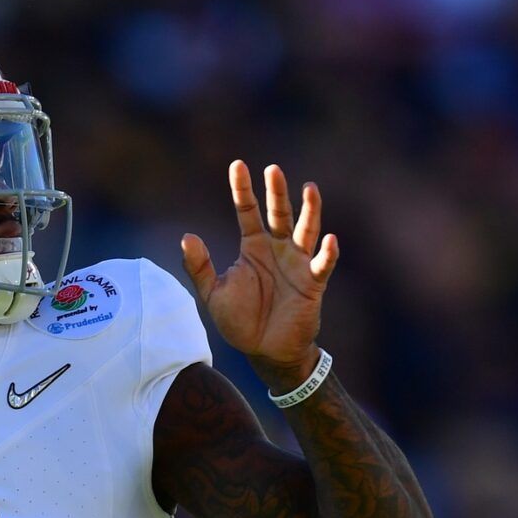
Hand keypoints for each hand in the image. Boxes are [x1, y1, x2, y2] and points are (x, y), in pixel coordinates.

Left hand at [180, 161, 338, 388]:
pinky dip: (327, 253)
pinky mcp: (313, 283)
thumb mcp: (213, 294)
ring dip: (310, 210)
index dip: (242, 190)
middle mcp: (278, 249)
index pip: (247, 212)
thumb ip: (199, 267)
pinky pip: (322, 264)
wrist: (265, 351)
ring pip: (306, 230)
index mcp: (253, 248)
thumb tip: (187, 236)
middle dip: (277, 192)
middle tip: (273, 169)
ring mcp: (297, 263)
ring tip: (310, 188)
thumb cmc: (240, 321)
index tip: (237, 165)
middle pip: (279, 213)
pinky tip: (330, 240)